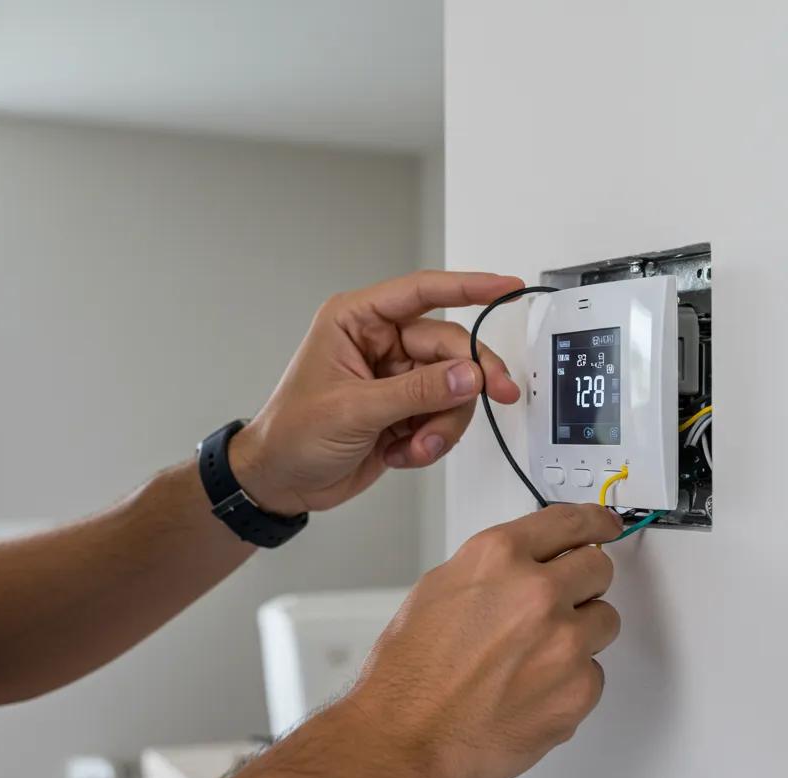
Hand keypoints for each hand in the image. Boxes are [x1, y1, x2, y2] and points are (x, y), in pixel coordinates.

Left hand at [228, 270, 524, 514]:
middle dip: (469, 378)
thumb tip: (468, 375)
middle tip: (497, 394)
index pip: (422, 292)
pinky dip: (431, 440)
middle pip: (449, 346)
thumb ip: (416, 391)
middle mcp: (379, 344)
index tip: (507, 287)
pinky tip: (402, 452)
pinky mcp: (404, 411)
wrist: (281, 482)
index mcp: (357, 322)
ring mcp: (394, 379)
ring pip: (453, 387)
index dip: (469, 286)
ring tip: (417, 446)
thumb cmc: (291, 434)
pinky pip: (442, 417)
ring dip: (443, 422)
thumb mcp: (354, 410)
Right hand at [343, 504, 622, 777]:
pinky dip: (570, 681)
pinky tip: (529, 689)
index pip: (570, 522)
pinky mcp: (579, 691)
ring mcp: (564, 643)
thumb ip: (493, 570)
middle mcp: (536, 592)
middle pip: (599, 569)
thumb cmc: (411, 673)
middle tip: (558, 605)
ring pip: (605, 621)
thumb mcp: (439, 590)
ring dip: (579, 633)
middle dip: (582, 584)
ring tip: (532, 657)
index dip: (595, 523)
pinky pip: (594, 674)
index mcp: (498, 557)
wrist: (407, 737)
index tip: (605, 525)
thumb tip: (526, 566)